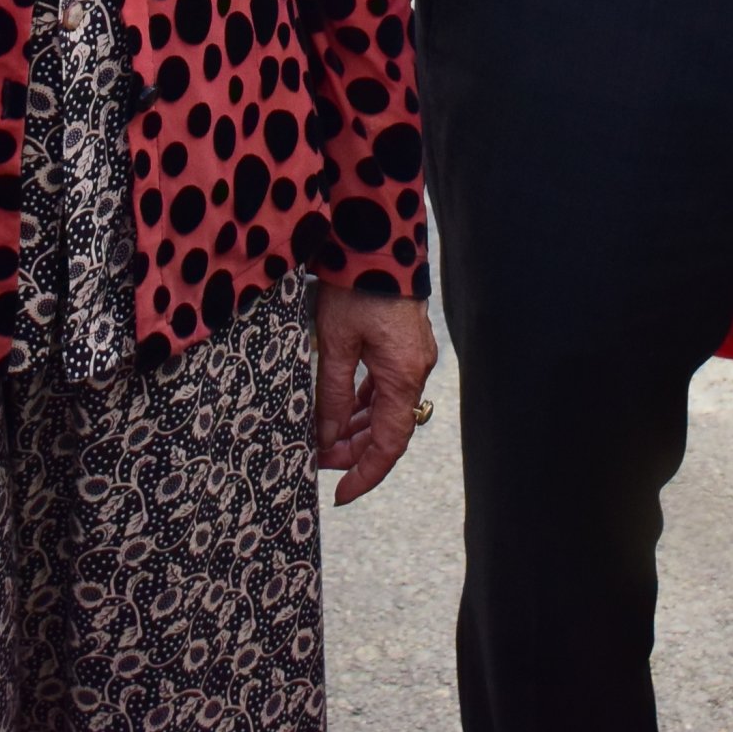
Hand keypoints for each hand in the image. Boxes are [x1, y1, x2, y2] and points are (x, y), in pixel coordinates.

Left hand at [310, 281, 435, 505]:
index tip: (341, 493)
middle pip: (388, 429)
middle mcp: (414, 370)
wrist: (377, 238)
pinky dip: (364, 402)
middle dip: (354, 451)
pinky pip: (387, 385)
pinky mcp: (403, 343)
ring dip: (357, 427)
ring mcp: (412, 356)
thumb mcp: (336, 343)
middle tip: (318, 461)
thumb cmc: (357, 286)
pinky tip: (342, 407)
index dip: (365, 474)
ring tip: (324, 438)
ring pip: (386, 408)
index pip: (389, 444)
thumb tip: (327, 437)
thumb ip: (332, 394)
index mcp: (402, 376)